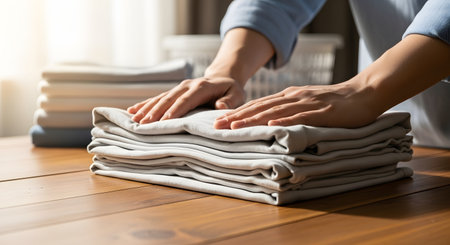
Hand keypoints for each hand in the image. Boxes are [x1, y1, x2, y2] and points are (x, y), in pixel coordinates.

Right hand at [127, 76, 245, 123]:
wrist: (224, 77)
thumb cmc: (232, 90)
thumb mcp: (237, 94)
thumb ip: (230, 101)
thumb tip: (220, 107)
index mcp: (202, 87)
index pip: (186, 100)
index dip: (175, 110)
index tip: (164, 121)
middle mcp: (187, 85)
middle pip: (169, 99)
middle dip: (155, 112)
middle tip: (143, 124)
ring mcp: (179, 87)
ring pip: (160, 99)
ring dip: (147, 109)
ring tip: (134, 120)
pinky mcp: (174, 92)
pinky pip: (157, 98)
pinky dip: (145, 104)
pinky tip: (132, 111)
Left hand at [214, 81, 383, 128]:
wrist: (364, 93)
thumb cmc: (335, 102)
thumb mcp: (307, 103)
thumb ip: (289, 111)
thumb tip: (269, 123)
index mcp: (289, 96)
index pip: (258, 105)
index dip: (238, 113)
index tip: (220, 122)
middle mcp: (294, 97)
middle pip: (261, 107)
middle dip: (237, 116)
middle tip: (217, 126)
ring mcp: (307, 103)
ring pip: (275, 111)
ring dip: (253, 119)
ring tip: (235, 127)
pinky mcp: (322, 111)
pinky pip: (301, 116)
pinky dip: (285, 121)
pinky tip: (271, 126)